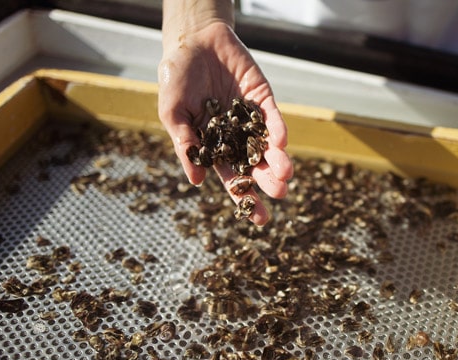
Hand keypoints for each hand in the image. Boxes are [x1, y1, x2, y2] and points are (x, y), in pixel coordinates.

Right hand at [158, 19, 291, 225]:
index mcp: (214, 148)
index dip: (245, 198)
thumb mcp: (172, 112)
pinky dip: (276, 129)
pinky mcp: (262, 99)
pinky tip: (280, 141)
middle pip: (255, 167)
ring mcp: (251, 120)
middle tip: (279, 193)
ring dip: (278, 160)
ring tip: (285, 174)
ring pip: (269, 146)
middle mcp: (236, 138)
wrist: (192, 42)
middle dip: (268, 181)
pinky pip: (272, 118)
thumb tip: (197, 181)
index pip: (232, 179)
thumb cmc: (176, 79)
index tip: (259, 219)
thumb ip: (185, 144)